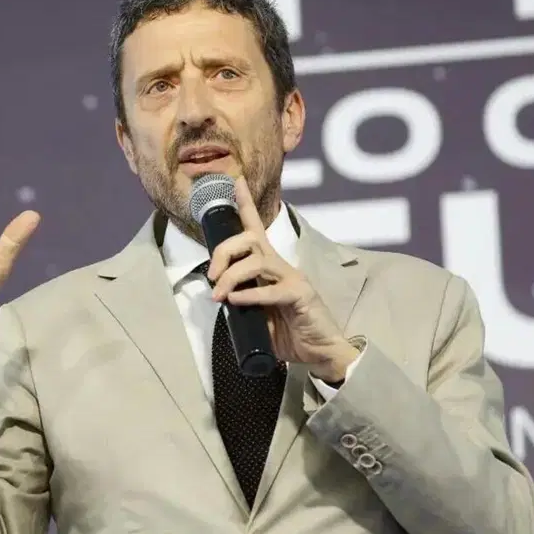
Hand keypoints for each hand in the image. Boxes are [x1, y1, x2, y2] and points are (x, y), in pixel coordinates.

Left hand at [206, 177, 358, 380]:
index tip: (235, 181)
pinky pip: (272, 291)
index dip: (245, 204)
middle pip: (250, 240)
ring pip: (258, 262)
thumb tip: (219, 298)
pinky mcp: (301, 296)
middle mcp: (281, 266)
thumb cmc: (290, 331)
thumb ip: (241, 302)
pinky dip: (250, 295)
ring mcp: (293, 279)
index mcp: (270, 267)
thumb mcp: (257, 315)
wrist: (322, 352)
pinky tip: (236, 301)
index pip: (256, 229)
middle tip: (211, 276)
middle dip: (223, 252)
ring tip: (220, 296)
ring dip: (232, 276)